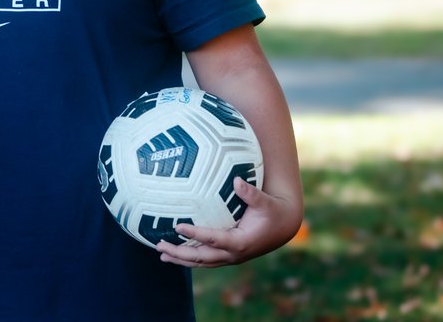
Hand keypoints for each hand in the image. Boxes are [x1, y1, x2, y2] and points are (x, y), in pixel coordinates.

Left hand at [155, 177, 301, 267]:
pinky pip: (206, 259)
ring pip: (202, 262)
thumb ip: (251, 193)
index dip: (195, 234)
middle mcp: (233, 254)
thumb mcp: (265, 201)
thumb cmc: (272, 211)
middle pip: (202, 257)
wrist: (282, 227)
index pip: (213, 239)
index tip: (177, 226)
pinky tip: (176, 254)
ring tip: (161, 254)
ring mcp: (230, 257)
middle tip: (159, 245)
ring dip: (181, 259)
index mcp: (240, 242)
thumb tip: (237, 181)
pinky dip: (190, 258)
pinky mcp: (228, 256)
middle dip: (180, 253)